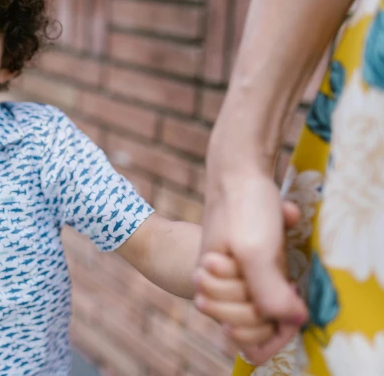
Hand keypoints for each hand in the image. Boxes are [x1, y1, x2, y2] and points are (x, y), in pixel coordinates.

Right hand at [199, 178, 307, 364]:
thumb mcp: (256, 252)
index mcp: (209, 285)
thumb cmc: (243, 208)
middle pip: (250, 324)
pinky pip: (265, 291)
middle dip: (270, 305)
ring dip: (277, 290)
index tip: (279, 292)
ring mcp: (233, 277)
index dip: (265, 322)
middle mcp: (217, 286)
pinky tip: (281, 259)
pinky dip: (279, 279)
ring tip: (280, 264)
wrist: (238, 171)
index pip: (239, 333)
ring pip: (260, 309)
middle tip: (279, 273)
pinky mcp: (246, 267)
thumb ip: (269, 294)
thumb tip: (295, 321)